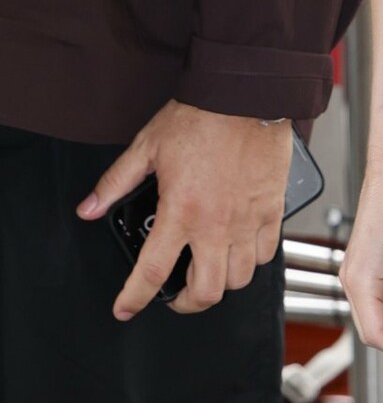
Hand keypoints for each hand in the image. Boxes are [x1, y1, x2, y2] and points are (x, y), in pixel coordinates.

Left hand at [78, 101, 290, 318]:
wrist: (248, 94)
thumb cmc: (202, 116)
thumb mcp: (147, 146)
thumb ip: (116, 182)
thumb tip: (89, 207)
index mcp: (181, 210)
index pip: (152, 271)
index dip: (135, 298)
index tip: (126, 308)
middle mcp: (217, 223)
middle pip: (206, 291)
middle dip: (186, 303)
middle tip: (176, 294)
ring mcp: (249, 219)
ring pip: (239, 278)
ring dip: (221, 282)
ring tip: (209, 272)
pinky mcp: (273, 208)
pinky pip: (267, 253)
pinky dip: (252, 260)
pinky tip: (241, 249)